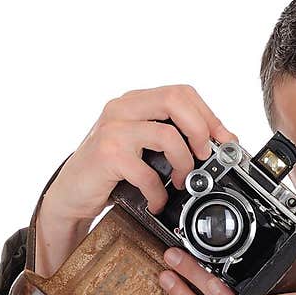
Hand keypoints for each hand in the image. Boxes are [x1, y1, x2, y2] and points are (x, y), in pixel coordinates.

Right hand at [34, 84, 237, 275]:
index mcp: (135, 102)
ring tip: (181, 183)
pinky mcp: (107, 155)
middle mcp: (122, 108)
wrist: (71, 195)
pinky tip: (156, 201)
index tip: (224, 141)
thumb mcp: (143, 148)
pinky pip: (148, 172)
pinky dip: (159, 192)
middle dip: (201, 130)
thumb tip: (218, 143)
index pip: (182, 93)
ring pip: (167, 135)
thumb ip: (172, 139)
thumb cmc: (109, 172)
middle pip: (176, 100)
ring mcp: (113, 129)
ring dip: (184, 164)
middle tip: (204, 156)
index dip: (209, 116)